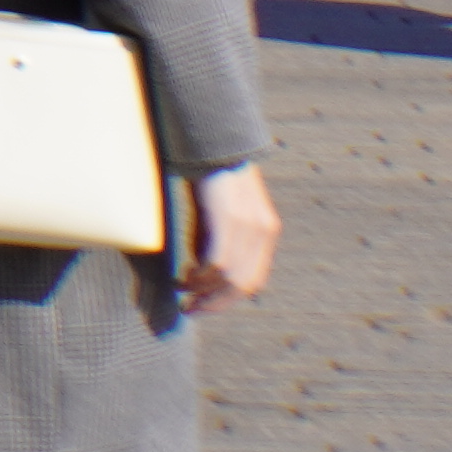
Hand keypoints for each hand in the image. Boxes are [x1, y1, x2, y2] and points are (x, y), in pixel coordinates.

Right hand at [186, 165, 282, 309]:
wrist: (214, 140)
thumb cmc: (215, 172)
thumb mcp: (226, 208)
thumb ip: (222, 234)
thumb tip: (205, 266)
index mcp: (267, 231)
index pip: (254, 279)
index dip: (231, 299)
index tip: (206, 306)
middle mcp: (263, 232)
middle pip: (245, 284)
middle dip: (218, 304)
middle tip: (192, 311)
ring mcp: (248, 227)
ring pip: (231, 277)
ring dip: (206, 293)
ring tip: (184, 296)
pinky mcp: (229, 219)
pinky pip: (218, 261)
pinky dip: (200, 276)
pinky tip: (184, 278)